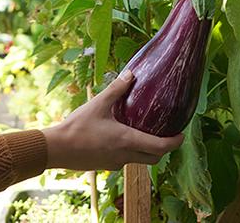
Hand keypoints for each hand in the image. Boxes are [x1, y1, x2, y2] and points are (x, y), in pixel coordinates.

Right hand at [40, 70, 184, 170]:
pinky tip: (119, 139)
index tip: (181, 134)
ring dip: (146, 150)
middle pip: (154, 158)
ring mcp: (116, 163)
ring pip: (139, 160)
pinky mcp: (106, 165)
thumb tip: (131, 74)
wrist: (57, 149)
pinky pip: (124, 160)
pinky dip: (129, 152)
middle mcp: (125, 154)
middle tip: (165, 135)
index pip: (161, 147)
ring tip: (143, 134)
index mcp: (127, 139)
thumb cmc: (77, 127)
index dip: (175, 142)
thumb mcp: (97, 104)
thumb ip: (116, 89)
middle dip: (163, 149)